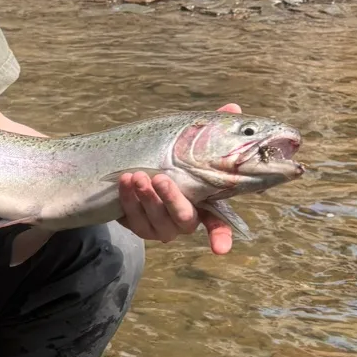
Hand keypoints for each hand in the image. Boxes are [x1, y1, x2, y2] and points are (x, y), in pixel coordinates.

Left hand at [115, 103, 240, 254]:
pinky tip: (124, 182)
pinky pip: (132, 219)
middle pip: (183, 220)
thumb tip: (232, 108)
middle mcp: (184, 220)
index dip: (220, 237)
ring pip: (155, 221)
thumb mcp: (191, 146)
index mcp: (204, 205)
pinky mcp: (138, 226)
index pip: (218, 225)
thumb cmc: (172, 162)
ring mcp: (160, 227)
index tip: (220, 249)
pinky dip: (127, 200)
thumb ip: (211, 131)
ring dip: (145, 199)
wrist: (136, 175)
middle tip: (160, 179)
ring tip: (136, 176)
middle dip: (171, 200)